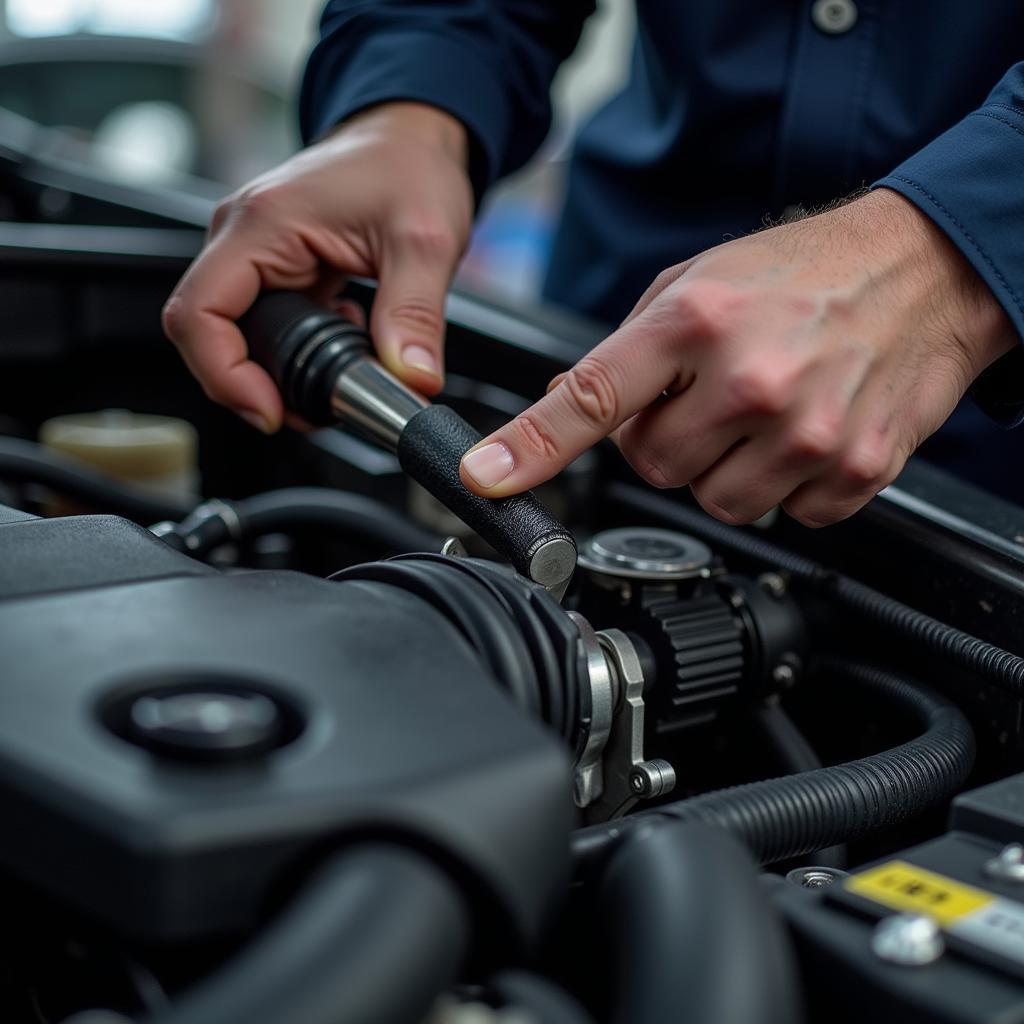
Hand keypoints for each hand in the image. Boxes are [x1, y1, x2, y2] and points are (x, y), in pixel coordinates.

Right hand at [162, 102, 472, 431]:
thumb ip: (416, 314)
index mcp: (262, 224)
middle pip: (208, 335)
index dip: (224, 375)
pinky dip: (299, 354)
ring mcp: (256, 254)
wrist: (413, 137)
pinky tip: (343, 346)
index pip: (198, 314)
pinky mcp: (276, 269)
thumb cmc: (409, 165)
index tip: (271, 411)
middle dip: (255, 386)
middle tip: (315, 410)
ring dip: (280, 373)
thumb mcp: (425, 241)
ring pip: (237, 337)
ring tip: (337, 381)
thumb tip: (410, 379)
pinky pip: (266, 327)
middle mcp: (244, 238)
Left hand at [459, 189, 1015, 526]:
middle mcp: (750, 381)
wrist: (927, 269)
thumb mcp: (699, 280)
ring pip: (715, 501)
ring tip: (760, 411)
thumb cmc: (805, 271)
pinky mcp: (855, 471)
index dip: (531, 445)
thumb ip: (630, 347)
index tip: (486, 476)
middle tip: (707, 396)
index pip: (593, 398)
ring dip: (723, 467)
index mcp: (696, 321)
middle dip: (666, 440)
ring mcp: (807, 433)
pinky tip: (804, 429)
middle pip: (652, 468)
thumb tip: (569, 405)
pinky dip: (783, 482)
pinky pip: (785, 514)